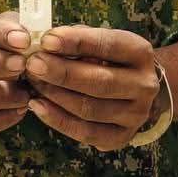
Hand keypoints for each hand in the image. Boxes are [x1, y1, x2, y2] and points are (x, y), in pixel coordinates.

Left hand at [23, 24, 159, 151]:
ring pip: (90, 109)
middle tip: (33, 64)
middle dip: (62, 73)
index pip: (108, 45)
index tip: (47, 40)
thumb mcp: (101, 40)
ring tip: (33, 83)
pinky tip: (38, 106)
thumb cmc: (109, 57)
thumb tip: (46, 43)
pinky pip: (86, 132)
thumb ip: (78, 39)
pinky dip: (58, 120)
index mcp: (140, 53)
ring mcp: (135, 115)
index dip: (76, 42)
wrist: (135, 87)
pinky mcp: (122, 137)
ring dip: (56, 96)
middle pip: (100, 82)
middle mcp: (144, 85)